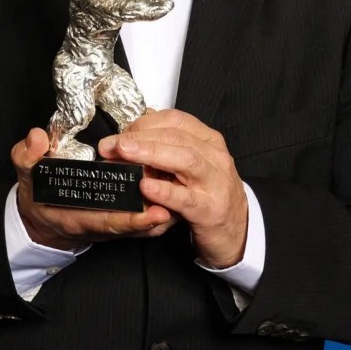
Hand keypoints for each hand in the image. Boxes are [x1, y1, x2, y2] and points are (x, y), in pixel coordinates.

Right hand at [11, 128, 176, 250]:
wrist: (42, 209)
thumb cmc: (37, 193)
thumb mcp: (26, 173)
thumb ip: (27, 157)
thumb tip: (36, 139)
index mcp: (78, 215)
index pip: (109, 220)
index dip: (132, 220)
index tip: (154, 213)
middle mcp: (101, 221)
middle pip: (134, 224)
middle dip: (158, 217)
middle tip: (179, 204)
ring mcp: (113, 218)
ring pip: (144, 220)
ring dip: (164, 210)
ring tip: (182, 195)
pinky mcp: (122, 213)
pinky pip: (146, 213)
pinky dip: (161, 203)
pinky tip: (174, 186)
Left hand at [98, 110, 247, 268]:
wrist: (237, 229)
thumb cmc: (209, 193)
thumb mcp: (190, 164)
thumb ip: (167, 147)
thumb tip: (135, 131)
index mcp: (207, 140)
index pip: (174, 120)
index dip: (144, 123)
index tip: (120, 133)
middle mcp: (214, 156)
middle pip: (176, 137)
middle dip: (140, 138)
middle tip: (113, 144)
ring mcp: (215, 183)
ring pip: (185, 160)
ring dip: (151, 154)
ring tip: (125, 154)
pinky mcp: (211, 211)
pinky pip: (187, 198)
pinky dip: (165, 191)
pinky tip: (146, 187)